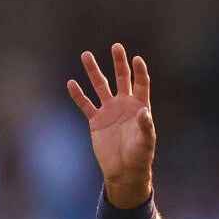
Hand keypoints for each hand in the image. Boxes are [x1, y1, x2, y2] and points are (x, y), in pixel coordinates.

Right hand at [67, 43, 154, 206]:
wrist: (124, 172)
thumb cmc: (140, 157)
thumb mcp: (146, 142)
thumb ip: (146, 127)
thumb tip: (143, 112)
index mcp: (140, 107)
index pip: (140, 84)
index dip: (139, 71)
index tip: (136, 59)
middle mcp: (124, 105)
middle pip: (121, 78)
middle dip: (119, 62)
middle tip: (116, 46)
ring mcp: (109, 111)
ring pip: (100, 86)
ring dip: (93, 71)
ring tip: (86, 55)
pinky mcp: (96, 121)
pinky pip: (85, 104)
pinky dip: (78, 94)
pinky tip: (71, 83)